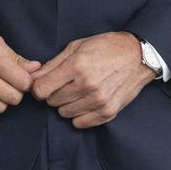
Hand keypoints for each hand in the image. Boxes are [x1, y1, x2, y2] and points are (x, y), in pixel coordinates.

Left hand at [31, 31, 154, 127]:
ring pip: (64, 113)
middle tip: (66, 84)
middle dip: (55, 93)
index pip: (42, 90)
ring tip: (78, 91)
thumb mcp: (78, 46)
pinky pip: (80, 123)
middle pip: (52, 102)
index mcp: (77, 65)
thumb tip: (33, 78)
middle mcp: (87, 84)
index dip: (39, 87)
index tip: (44, 84)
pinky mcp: (108, 112)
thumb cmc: (106, 47)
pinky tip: (85, 101)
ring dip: (67, 104)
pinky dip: (79, 115)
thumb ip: (53, 63)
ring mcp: (98, 100)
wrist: (138, 56)